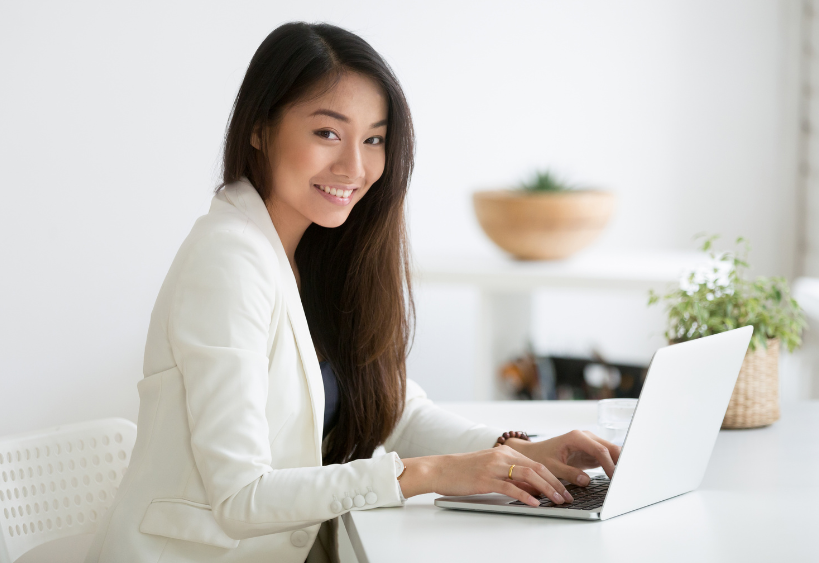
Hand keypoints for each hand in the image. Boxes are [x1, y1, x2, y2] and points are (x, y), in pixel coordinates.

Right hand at [398, 445, 573, 506]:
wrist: (440, 469)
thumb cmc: (464, 470)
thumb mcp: (491, 469)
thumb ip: (512, 476)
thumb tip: (533, 488)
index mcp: (506, 452)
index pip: (536, 463)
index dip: (553, 477)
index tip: (564, 489)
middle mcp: (502, 456)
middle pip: (537, 468)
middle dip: (555, 483)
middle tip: (567, 496)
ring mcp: (494, 467)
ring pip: (527, 476)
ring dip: (546, 489)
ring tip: (557, 500)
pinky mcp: (485, 479)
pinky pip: (510, 487)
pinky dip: (525, 495)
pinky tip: (534, 502)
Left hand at [505, 430, 620, 486]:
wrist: (535, 453)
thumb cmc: (541, 457)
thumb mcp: (551, 467)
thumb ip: (569, 473)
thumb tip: (586, 480)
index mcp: (576, 437)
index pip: (599, 450)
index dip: (609, 464)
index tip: (614, 478)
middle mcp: (586, 437)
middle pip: (610, 448)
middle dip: (619, 463)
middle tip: (625, 481)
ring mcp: (590, 443)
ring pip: (611, 452)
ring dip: (618, 464)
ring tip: (624, 480)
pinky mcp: (591, 451)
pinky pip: (607, 457)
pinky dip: (613, 466)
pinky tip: (617, 478)